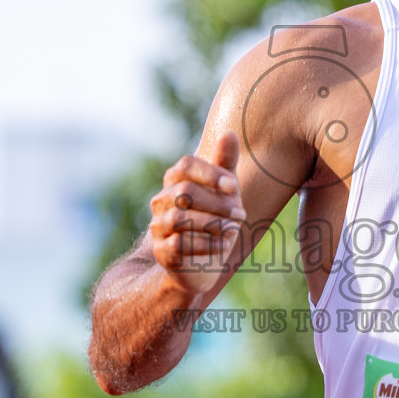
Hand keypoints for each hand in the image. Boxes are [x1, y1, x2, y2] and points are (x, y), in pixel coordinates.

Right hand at [148, 130, 246, 296]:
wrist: (199, 266)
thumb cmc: (215, 221)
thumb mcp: (225, 193)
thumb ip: (225, 164)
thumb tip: (229, 131)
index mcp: (174, 183)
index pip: (183, 166)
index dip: (209, 173)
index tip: (234, 186)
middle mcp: (160, 202)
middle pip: (185, 193)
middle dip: (217, 203)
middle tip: (241, 214)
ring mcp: (158, 228)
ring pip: (180, 219)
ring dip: (214, 224)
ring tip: (234, 230)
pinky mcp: (162, 253)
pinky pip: (180, 244)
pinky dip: (207, 244)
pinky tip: (225, 245)